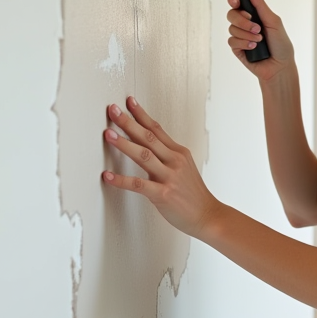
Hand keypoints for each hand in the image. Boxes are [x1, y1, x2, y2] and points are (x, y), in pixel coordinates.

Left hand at [102, 97, 221, 238]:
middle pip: (148, 136)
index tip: (129, 102)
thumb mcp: (184, 168)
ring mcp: (169, 177)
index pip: (157, 129)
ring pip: (143, 155)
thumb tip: (148, 147)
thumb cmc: (193, 195)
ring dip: (124, 144)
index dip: (141, 114)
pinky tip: (108, 176)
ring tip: (108, 134)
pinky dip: (121, 180)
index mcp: (178, 153)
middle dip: (129, 122)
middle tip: (113, 110)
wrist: (208, 215)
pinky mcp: (163, 194)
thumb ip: (167, 157)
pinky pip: (138, 184)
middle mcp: (174, 161)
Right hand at [225, 0, 293, 82]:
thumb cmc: (281, 44)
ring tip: (259, 40)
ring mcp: (240, 35)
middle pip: (231, 13)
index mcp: (254, 14)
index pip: (238, 1)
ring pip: (231, 28)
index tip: (236, 1)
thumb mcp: (273, 21)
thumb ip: (260, 4)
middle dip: (242, 20)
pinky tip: (254, 48)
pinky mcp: (237, 48)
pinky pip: (232, 41)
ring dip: (247, 34)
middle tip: (256, 27)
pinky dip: (244, 44)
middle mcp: (245, 23)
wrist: (280, 67)